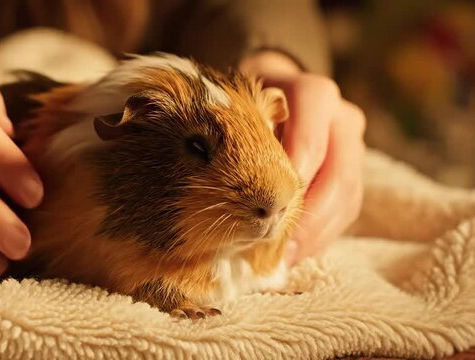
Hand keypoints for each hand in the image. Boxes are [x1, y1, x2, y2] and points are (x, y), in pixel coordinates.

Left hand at [240, 51, 365, 264]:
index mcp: (313, 93)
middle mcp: (340, 117)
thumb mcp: (238, 106)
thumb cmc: (246, 106)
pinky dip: (320, 234)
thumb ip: (235, 129)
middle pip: (338, 168)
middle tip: (275, 239)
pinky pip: (346, 209)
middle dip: (307, 210)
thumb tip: (222, 179)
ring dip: (314, 231)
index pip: (314, 113)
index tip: (273, 192)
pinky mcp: (353, 175)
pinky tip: (292, 250)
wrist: (273, 100)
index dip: (297, 152)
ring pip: (347, 195)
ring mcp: (352, 148)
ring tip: (281, 254)